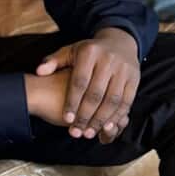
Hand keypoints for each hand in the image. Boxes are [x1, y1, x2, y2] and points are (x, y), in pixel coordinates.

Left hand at [34, 29, 139, 143]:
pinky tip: (106, 127)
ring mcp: (123, 69)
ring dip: (101, 120)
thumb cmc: (88, 52)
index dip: (73, 101)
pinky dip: (116, 116)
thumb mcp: (70, 51)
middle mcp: (108, 59)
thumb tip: (39, 71)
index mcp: (89, 52)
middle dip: (85, 115)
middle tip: (77, 132)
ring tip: (89, 133)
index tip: (66, 119)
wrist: (120, 42)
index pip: (80, 81)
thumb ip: (54, 61)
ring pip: (112, 100)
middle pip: (96, 93)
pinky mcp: (134, 79)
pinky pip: (126, 101)